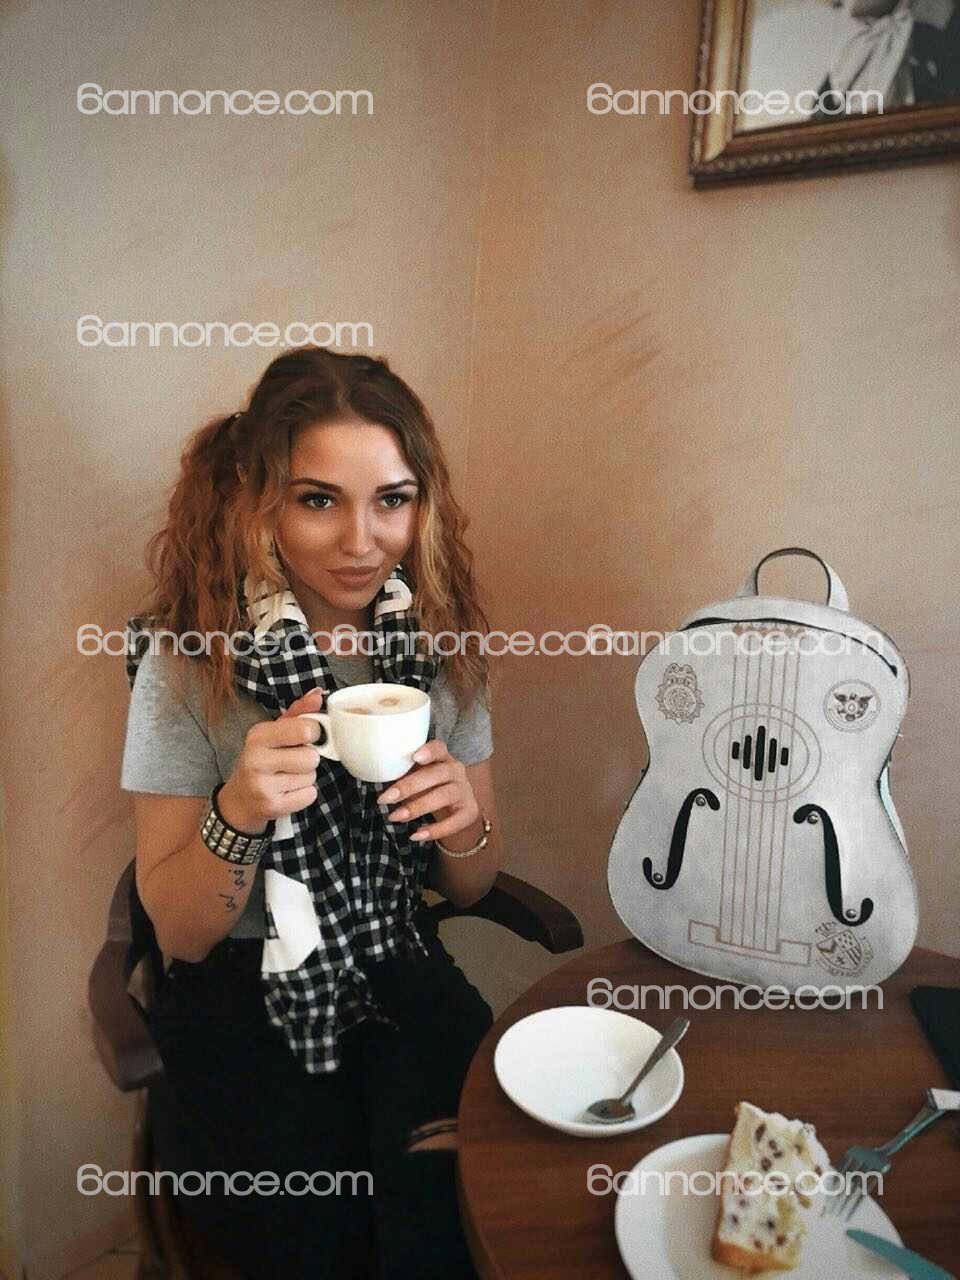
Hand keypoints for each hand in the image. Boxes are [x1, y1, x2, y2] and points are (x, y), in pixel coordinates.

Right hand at [218, 688, 324, 832]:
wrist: (240, 798)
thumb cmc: (263, 759)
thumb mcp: (274, 732)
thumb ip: (298, 712)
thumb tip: (318, 693)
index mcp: (258, 735)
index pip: (305, 728)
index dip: (314, 733)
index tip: (306, 736)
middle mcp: (256, 759)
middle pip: (311, 757)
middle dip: (309, 759)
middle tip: (293, 760)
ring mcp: (262, 785)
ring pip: (311, 777)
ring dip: (306, 777)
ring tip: (287, 776)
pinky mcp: (271, 806)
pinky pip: (310, 795)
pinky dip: (304, 794)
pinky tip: (288, 791)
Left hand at [378, 739, 478, 842]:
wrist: (456, 809)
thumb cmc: (429, 787)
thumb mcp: (418, 776)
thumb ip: (402, 772)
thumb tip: (371, 773)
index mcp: (442, 757)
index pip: (439, 748)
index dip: (429, 751)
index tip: (414, 757)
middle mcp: (456, 770)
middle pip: (436, 774)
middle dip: (409, 786)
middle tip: (384, 798)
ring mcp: (464, 791)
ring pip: (444, 796)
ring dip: (417, 807)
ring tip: (394, 817)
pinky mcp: (469, 812)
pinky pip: (454, 822)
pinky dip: (435, 830)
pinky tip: (415, 835)